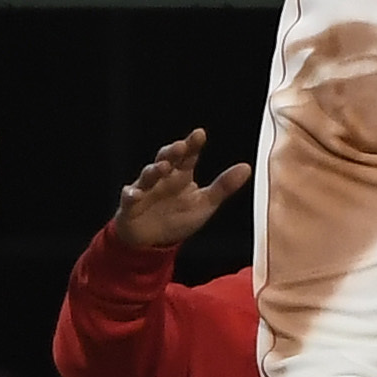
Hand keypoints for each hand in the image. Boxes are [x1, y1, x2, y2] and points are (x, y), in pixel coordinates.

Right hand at [110, 126, 249, 249]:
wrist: (152, 241)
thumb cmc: (178, 218)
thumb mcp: (205, 204)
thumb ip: (223, 186)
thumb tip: (246, 168)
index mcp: (181, 174)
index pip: (188, 155)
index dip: (192, 144)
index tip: (199, 134)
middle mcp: (163, 177)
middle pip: (166, 159)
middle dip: (172, 152)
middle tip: (180, 147)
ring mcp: (146, 189)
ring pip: (148, 174)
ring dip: (154, 169)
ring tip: (163, 166)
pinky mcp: (131, 205)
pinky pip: (129, 197)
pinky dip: (131, 195)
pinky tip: (135, 193)